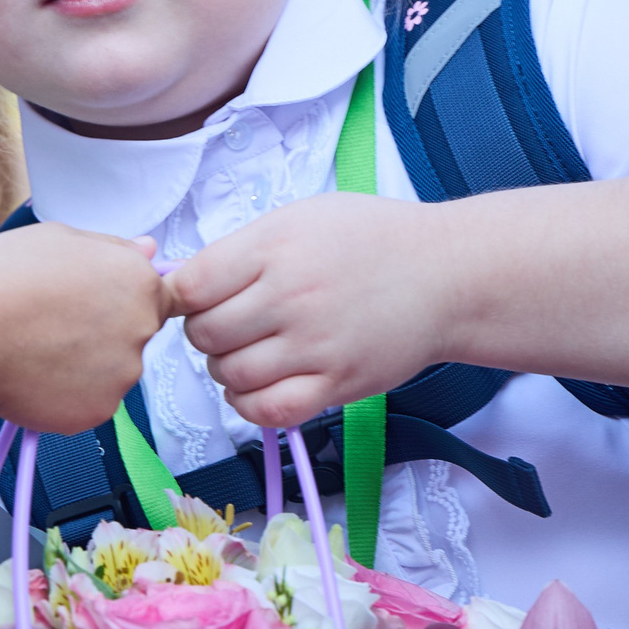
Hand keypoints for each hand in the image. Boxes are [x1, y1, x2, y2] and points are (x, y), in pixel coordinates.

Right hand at [0, 222, 173, 433]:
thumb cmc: (0, 280)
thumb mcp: (56, 237)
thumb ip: (109, 246)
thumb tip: (147, 250)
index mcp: (138, 281)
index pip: (160, 295)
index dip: (125, 300)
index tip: (98, 305)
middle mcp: (141, 329)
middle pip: (134, 334)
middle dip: (104, 332)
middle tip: (55, 324)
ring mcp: (122, 375)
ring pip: (111, 371)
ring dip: (85, 366)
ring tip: (37, 349)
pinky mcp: (98, 411)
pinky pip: (89, 402)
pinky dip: (67, 396)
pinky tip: (35, 376)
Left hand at [167, 193, 450, 429]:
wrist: (448, 274)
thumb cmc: (374, 240)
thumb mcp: (302, 218)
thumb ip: (244, 248)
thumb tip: (184, 283)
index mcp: (275, 247)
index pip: (191, 286)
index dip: (181, 297)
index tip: (194, 299)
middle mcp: (290, 296)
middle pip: (205, 334)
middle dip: (206, 333)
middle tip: (230, 326)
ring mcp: (314, 344)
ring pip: (229, 375)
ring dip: (227, 370)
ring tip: (250, 353)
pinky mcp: (336, 383)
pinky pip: (266, 410)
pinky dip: (250, 404)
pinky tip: (261, 386)